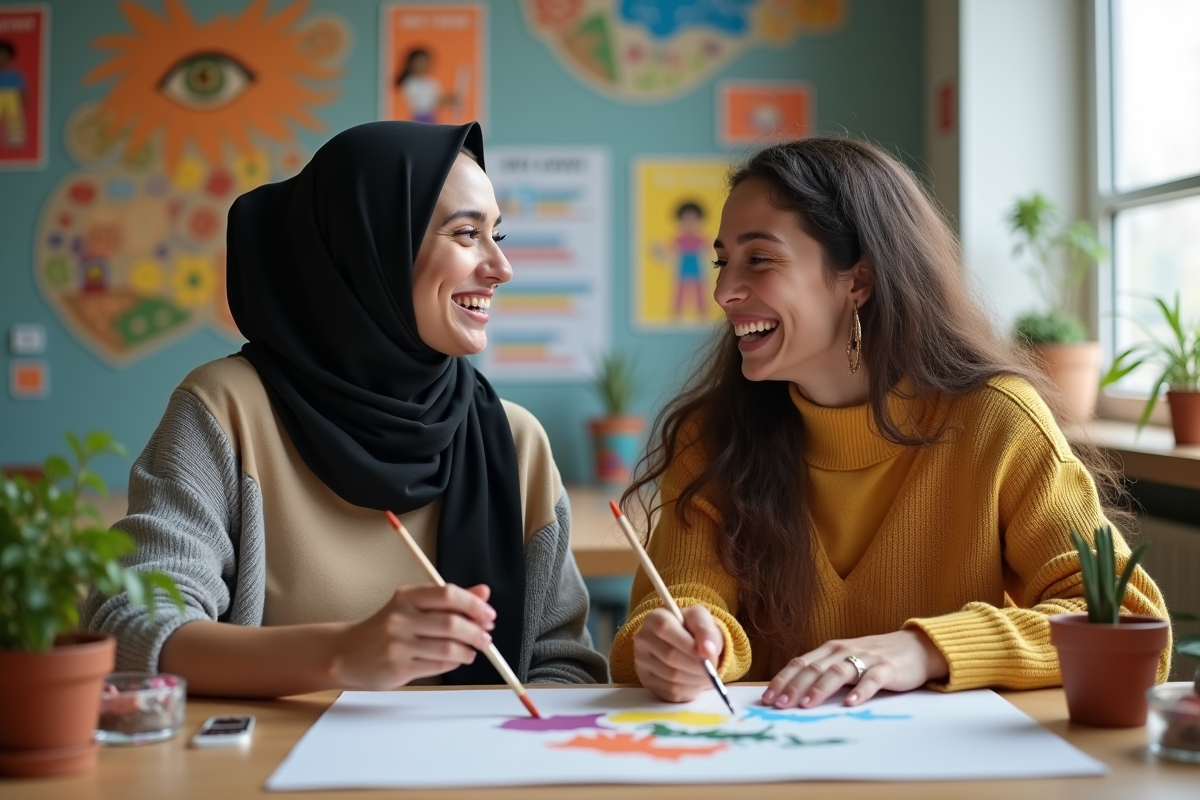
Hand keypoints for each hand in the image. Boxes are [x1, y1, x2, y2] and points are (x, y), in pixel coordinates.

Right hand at [327, 584, 495, 689]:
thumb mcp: (414, 606)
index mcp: (407, 597)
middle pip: (452, 624)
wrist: (346, 653)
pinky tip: (455, 659)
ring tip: (471, 651)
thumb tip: (483, 593)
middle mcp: (401, 618)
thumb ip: (449, 600)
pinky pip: (438, 666)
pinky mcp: (398, 667)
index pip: (448, 594)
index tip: (488, 615)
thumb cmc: (385, 628)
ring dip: (468, 651)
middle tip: (486, 637)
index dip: (474, 605)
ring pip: (448, 648)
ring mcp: (398, 644)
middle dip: (477, 632)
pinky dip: (454, 663)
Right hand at [633, 605, 723, 702]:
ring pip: (671, 676)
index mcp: (654, 618)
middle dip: (697, 666)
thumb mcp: (702, 620)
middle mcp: (643, 638)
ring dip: (695, 680)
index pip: (665, 628)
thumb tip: (708, 651)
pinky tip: (696, 683)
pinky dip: (689, 690)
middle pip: (669, 656)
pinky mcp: (646, 680)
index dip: (689, 644)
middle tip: (712, 670)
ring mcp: (642, 661)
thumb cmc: (693, 629)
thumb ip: (707, 631)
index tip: (710, 655)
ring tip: (707, 676)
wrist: (686, 642)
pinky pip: (669, 691)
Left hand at [761, 630, 948, 708]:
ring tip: (807, 704)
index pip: (800, 663)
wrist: (915, 647)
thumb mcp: (845, 660)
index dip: (782, 680)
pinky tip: (850, 703)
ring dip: (820, 688)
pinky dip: (860, 691)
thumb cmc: (874, 657)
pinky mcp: (887, 669)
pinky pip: (872, 679)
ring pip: (838, 672)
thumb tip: (793, 692)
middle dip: (794, 687)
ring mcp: (866, 658)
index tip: (768, 698)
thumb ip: (823, 673)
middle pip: (814, 668)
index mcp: (830, 649)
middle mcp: (844, 651)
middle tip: (780, 705)